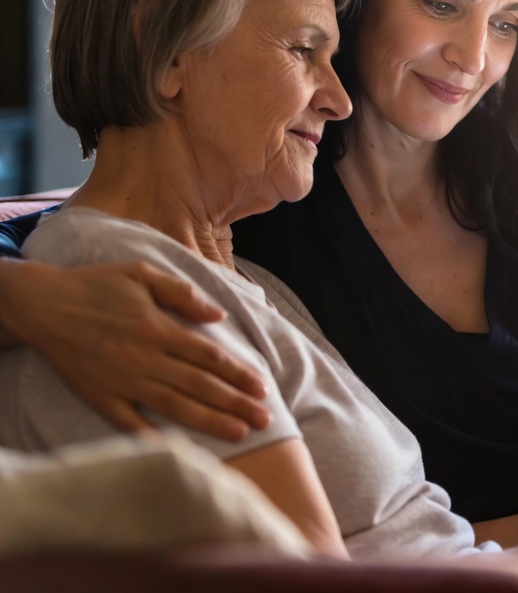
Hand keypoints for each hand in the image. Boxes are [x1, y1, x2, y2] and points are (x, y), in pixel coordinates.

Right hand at [1, 259, 269, 439]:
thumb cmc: (97, 286)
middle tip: (265, 418)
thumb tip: (218, 315)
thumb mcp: (141, 274)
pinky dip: (154, 438)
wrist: (43, 306)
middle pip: (199, 385)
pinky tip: (180, 453)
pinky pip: (130, 424)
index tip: (262, 386)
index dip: (238, 373)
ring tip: (240, 433)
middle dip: (235, 403)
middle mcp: (144, 359)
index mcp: (157, 329)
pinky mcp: (101, 397)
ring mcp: (122, 381)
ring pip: (174, 406)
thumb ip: (182, 293)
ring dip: (210, 421)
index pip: (208, 356)